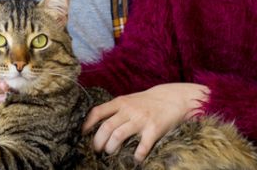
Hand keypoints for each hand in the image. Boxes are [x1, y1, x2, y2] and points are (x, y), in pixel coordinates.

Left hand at [82, 83, 208, 161]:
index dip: (88, 124)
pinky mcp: (154, 129)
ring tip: (111, 152)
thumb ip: (115, 109)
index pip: (98, 111)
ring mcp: (141, 120)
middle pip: (106, 127)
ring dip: (111, 147)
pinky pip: (142, 146)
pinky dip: (137, 155)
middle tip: (97, 150)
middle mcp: (129, 110)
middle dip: (98, 141)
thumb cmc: (147, 101)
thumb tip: (98, 123)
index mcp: (120, 102)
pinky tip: (135, 159)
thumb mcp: (129, 100)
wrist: (173, 97)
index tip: (83, 134)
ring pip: (118, 135)